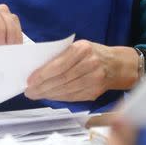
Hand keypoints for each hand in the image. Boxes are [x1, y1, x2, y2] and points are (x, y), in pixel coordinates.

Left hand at [24, 41, 138, 101]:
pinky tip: (50, 97)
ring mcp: (94, 79)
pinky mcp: (94, 92)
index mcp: (82, 49)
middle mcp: (90, 64)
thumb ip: (61, 56)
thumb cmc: (92, 53)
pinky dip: (59, 98)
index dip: (43, 74)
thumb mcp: (78, 46)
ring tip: (36, 95)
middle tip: (29, 91)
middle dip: (42, 87)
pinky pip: (73, 97)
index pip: (59, 64)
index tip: (30, 80)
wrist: (116, 65)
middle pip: (61, 79)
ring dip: (48, 94)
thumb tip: (38, 69)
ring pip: (66, 90)